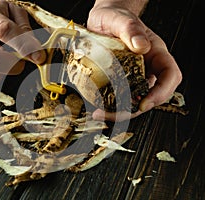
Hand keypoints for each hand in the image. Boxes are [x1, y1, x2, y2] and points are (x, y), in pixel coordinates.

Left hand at [87, 2, 181, 120]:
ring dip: (120, 111)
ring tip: (100, 113)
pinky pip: (120, 96)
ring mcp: (134, 75)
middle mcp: (148, 67)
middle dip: (135, 109)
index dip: (161, 93)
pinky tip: (97, 106)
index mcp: (155, 53)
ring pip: (135, 100)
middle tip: (113, 114)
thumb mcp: (120, 19)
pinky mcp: (120, 79)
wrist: (102, 20)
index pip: (170, 76)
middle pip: (152, 95)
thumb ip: (131, 29)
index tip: (144, 103)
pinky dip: (111, 104)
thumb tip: (141, 46)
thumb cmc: (114, 17)